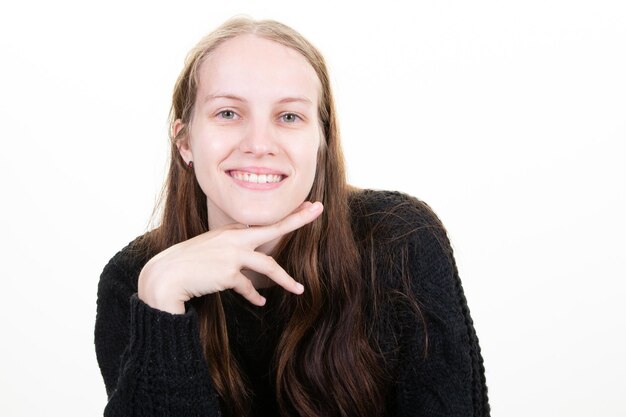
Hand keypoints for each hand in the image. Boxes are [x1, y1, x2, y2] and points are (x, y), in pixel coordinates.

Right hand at [138, 201, 322, 313]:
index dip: (286, 215)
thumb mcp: (211, 250)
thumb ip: (230, 251)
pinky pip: (247, 287)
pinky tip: (260, 304)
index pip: (262, 223)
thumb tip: (247, 264)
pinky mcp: (228, 273)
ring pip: (268, 265)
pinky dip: (254, 296)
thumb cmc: (188, 264)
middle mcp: (234, 238)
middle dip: (297, 219)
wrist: (166, 276)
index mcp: (230, 232)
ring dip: (285, 279)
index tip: (307, 206)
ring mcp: (232, 254)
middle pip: (273, 228)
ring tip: (299, 289)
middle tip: (318, 209)